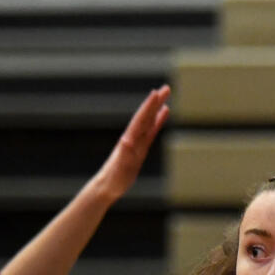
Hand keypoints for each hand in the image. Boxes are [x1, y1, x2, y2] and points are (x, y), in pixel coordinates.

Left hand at [92, 86, 170, 201]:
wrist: (107, 186)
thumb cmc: (114, 179)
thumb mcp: (120, 168)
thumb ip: (124, 154)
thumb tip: (127, 140)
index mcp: (129, 141)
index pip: (140, 120)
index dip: (148, 107)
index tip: (156, 93)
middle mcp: (133, 137)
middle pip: (145, 116)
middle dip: (155, 102)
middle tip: (166, 88)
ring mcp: (137, 141)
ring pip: (149, 120)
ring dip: (156, 107)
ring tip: (165, 94)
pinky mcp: (140, 148)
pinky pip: (151, 131)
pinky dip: (157, 121)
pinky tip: (164, 113)